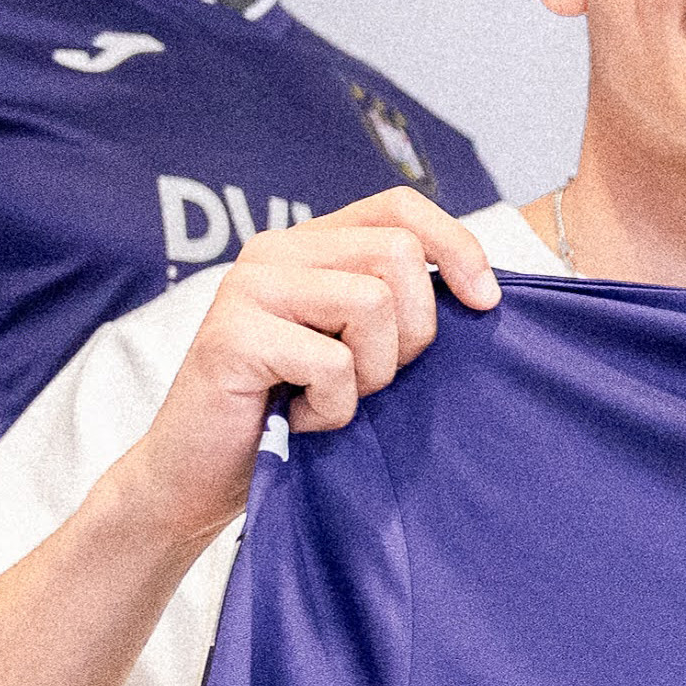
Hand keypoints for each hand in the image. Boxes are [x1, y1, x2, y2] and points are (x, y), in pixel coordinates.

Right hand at [100, 190, 500, 542]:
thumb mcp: (356, 350)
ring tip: (326, 398)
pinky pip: (333, 364)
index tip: (485, 303)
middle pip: (397, 255)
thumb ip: (396, 306)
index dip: (455, 245)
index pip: (399, 207)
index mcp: (308, 245)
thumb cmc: (289, 416)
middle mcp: (275, 251)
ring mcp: (248, 287)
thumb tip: (483, 291)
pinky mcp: (231, 334)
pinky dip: (332, 409)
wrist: (201, 477)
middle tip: (369, 379)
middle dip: (411, 332)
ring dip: (370, 375)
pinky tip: (298, 418)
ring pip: (372, 303)